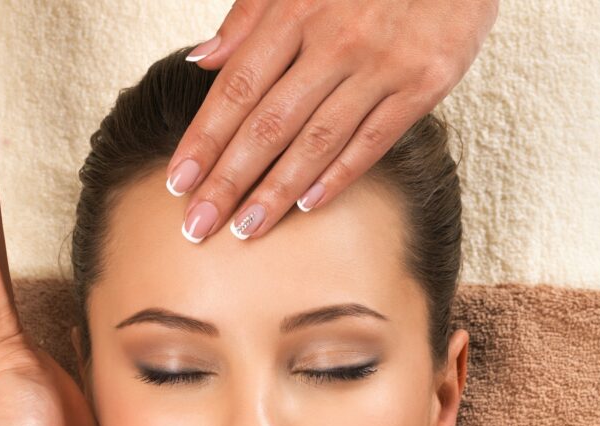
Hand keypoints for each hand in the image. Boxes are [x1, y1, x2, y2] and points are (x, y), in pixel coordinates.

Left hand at [166, 0, 498, 240]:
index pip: (237, 87)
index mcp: (296, 9)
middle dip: (227, 179)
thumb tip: (202, 60)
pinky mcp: (421, 85)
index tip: (178, 181)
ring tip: (245, 230)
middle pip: (268, 123)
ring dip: (275, 191)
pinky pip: (372, 141)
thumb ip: (251, 17)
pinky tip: (307, 207)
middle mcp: (333, 40)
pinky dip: (339, 176)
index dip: (204, 138)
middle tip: (198, 225)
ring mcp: (379, 66)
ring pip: (316, 140)